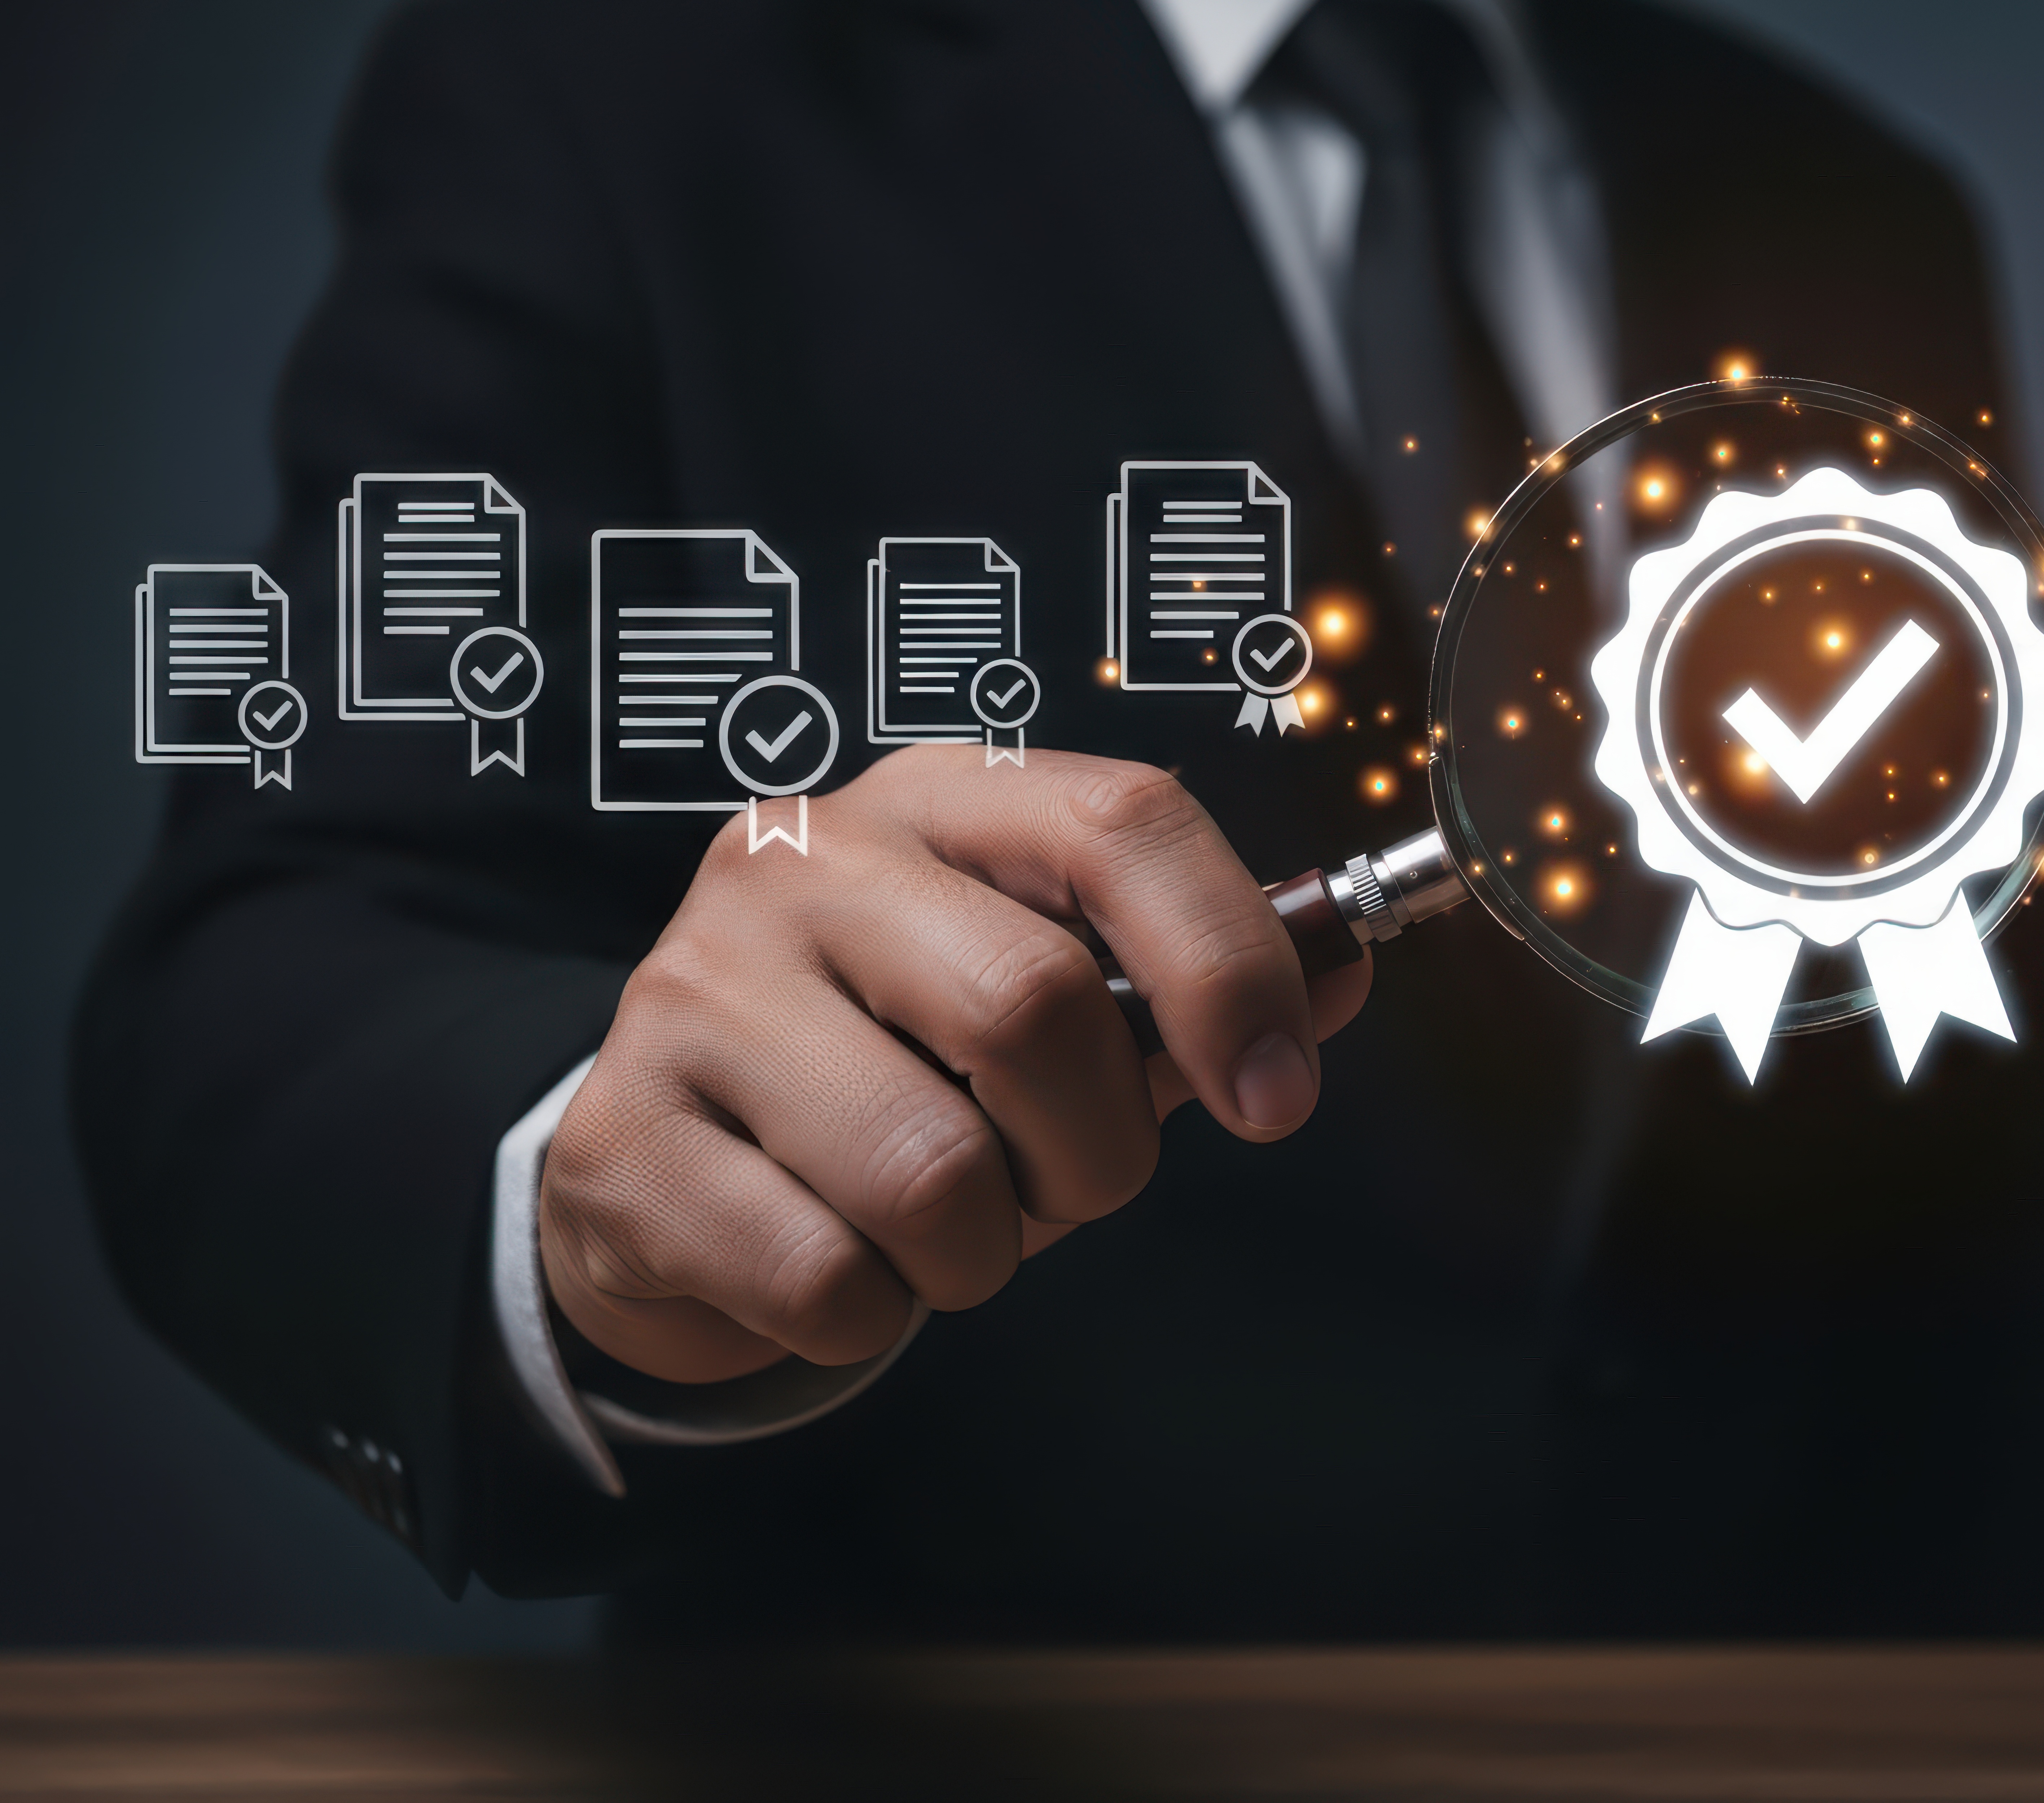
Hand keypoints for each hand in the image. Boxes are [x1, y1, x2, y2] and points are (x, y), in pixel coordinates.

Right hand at [540, 750, 1371, 1381]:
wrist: (672, 1146)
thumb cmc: (898, 1062)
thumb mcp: (1049, 988)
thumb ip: (1193, 978)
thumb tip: (1348, 967)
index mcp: (936, 802)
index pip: (1121, 825)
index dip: (1229, 964)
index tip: (1279, 1096)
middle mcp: (802, 862)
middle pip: (1032, 1009)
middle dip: (1097, 1152)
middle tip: (1068, 1183)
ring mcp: (692, 993)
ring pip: (932, 1173)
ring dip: (983, 1249)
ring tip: (943, 1225)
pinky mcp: (624, 1141)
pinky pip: (824, 1279)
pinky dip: (871, 1312)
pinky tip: (838, 1257)